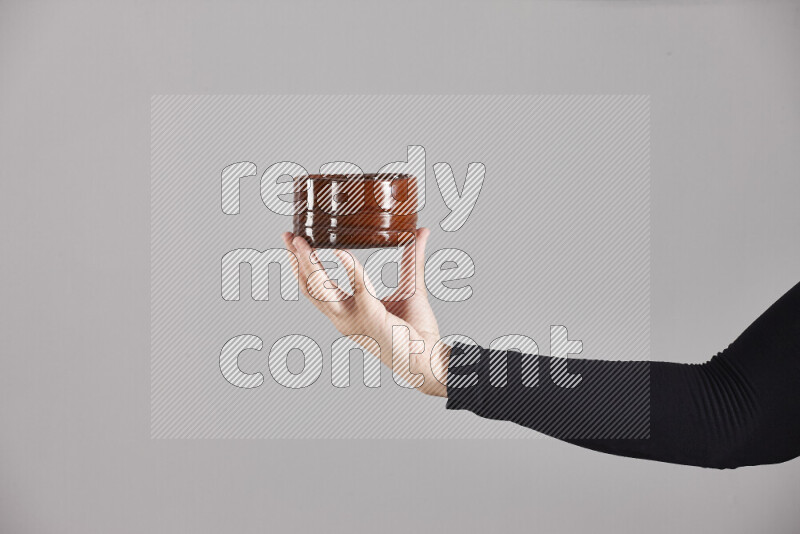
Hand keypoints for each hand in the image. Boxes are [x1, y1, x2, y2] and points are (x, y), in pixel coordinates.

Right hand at [281, 228, 448, 396]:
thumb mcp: (411, 287)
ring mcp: (353, 319)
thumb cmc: (418, 331)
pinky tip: (342, 253)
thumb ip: (412, 259)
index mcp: (347, 312)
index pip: (315, 288)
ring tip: (301, 243)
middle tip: (287, 236)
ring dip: (308, 264)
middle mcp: (344, 318)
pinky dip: (350, 269)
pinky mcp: (371, 316)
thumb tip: (421, 231)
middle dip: (295, 261)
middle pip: (309, 287)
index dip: (302, 266)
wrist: (429, 359)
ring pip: (320, 290)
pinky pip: (358, 288)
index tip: (295, 244)